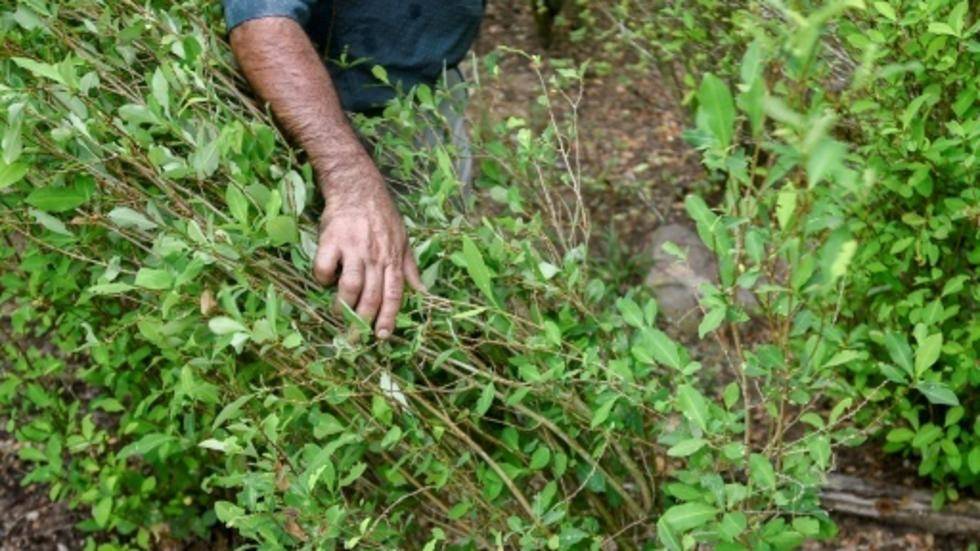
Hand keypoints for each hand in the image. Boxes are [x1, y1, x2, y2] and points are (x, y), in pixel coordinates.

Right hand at [312, 154, 424, 338]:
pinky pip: (325, 267)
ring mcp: (354, 248)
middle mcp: (376, 255)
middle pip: (371, 296)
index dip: (389, 317)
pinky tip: (324, 282)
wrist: (357, 186)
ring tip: (339, 313)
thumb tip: (423, 292)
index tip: (382, 335)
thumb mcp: (403, 239)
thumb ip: (409, 267)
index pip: (394, 294)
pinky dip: (323, 279)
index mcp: (393, 258)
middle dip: (363, 320)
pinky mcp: (332, 239)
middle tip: (354, 336)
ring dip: (343, 305)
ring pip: (350, 286)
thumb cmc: (381, 214)